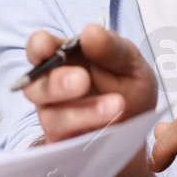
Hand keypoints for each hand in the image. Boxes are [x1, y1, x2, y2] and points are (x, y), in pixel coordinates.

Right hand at [19, 23, 158, 142]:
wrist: (141, 130)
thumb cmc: (128, 89)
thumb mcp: (130, 63)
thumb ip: (111, 47)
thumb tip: (89, 32)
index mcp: (64, 59)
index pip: (39, 48)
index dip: (38, 46)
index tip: (48, 46)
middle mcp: (52, 88)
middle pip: (36, 85)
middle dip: (58, 83)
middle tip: (83, 80)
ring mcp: (55, 118)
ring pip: (53, 117)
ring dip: (85, 111)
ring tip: (117, 105)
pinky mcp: (64, 145)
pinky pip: (66, 142)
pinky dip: (89, 132)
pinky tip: (112, 126)